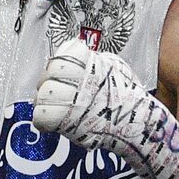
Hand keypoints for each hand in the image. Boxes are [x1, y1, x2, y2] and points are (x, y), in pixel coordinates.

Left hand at [33, 39, 178, 178]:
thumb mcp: (115, 67)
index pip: (65, 53)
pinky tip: (52, 120)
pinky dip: (43, 119)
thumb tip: (77, 56)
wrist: (136, 124)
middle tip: (56, 88)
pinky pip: (42, 116)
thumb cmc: (127, 97)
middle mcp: (79, 80)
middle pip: (49, 72)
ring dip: (45, 100)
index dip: (62, 61)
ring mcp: (72, 101)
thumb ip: (94, 60)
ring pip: (42, 94)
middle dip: (49, 79)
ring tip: (54, 105)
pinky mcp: (66, 122)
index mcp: (91, 64)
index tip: (65, 69)